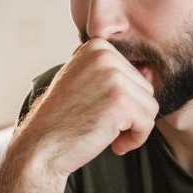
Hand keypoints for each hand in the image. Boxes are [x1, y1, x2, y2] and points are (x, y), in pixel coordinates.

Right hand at [17, 39, 157, 177]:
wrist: (41, 146)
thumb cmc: (63, 119)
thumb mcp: (85, 83)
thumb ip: (112, 73)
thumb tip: (150, 71)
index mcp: (96, 46)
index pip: (133, 74)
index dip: (121, 100)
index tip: (99, 111)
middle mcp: (104, 55)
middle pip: (145, 88)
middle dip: (130, 114)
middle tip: (102, 126)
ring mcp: (113, 77)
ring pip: (149, 105)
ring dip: (133, 127)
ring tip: (108, 135)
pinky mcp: (120, 101)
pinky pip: (148, 122)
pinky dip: (136, 139)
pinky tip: (114, 145)